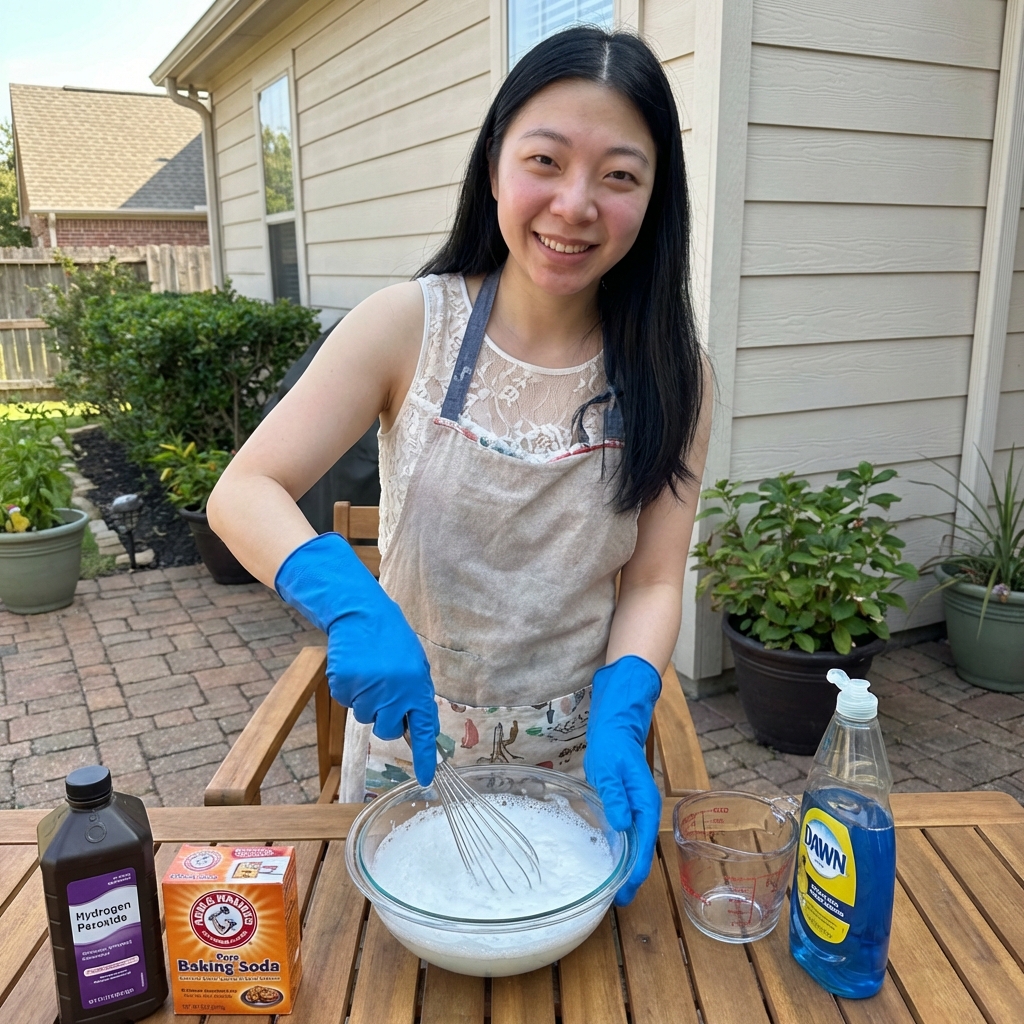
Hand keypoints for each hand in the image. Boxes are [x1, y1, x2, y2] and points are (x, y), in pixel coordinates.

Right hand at [275, 533, 438, 785]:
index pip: (424, 729)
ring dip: (367, 701)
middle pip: (387, 729)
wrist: (362, 614)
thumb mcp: (415, 665)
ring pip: (365, 716)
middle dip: (385, 717)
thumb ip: (416, 695)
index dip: (424, 756)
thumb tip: (414, 726)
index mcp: (418, 686)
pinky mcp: (345, 685)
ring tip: (370, 673)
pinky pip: (347, 702)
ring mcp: (368, 690)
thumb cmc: (392, 641)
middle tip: (384, 690)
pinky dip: (350, 690)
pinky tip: (356, 668)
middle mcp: (394, 692)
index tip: (428, 779)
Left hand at [584, 655, 662, 905]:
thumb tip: (621, 825)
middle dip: (633, 874)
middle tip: (620, 900)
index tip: (628, 889)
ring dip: (628, 864)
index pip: (643, 840)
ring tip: (617, 889)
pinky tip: (612, 860)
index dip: (637, 866)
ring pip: (636, 841)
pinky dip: (623, 849)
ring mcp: (637, 804)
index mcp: (643, 799)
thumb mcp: (609, 767)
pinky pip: (629, 831)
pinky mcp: (627, 802)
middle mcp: (644, 805)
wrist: (616, 723)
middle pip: (642, 846)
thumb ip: (615, 795)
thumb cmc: (612, 742)